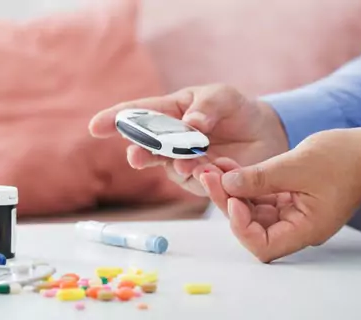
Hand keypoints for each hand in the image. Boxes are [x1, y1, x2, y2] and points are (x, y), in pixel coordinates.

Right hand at [88, 84, 288, 195]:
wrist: (266, 136)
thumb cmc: (236, 110)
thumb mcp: (224, 97)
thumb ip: (207, 107)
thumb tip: (192, 123)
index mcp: (169, 112)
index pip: (137, 114)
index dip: (114, 119)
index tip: (94, 126)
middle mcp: (169, 139)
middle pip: (146, 146)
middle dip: (139, 151)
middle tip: (136, 156)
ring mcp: (181, 162)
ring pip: (168, 166)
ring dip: (175, 164)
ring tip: (188, 162)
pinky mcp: (199, 181)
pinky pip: (194, 180)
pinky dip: (200, 174)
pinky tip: (211, 169)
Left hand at [199, 127, 360, 262]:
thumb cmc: (346, 159)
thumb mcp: (297, 165)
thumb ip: (260, 177)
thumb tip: (227, 184)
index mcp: (305, 229)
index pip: (263, 245)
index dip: (242, 226)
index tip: (234, 198)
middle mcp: (296, 227)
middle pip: (252, 225)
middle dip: (228, 201)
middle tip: (208, 175)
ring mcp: (292, 213)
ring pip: (252, 210)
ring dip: (232, 190)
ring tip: (213, 167)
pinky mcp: (290, 198)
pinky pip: (261, 196)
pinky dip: (245, 182)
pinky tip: (228, 165)